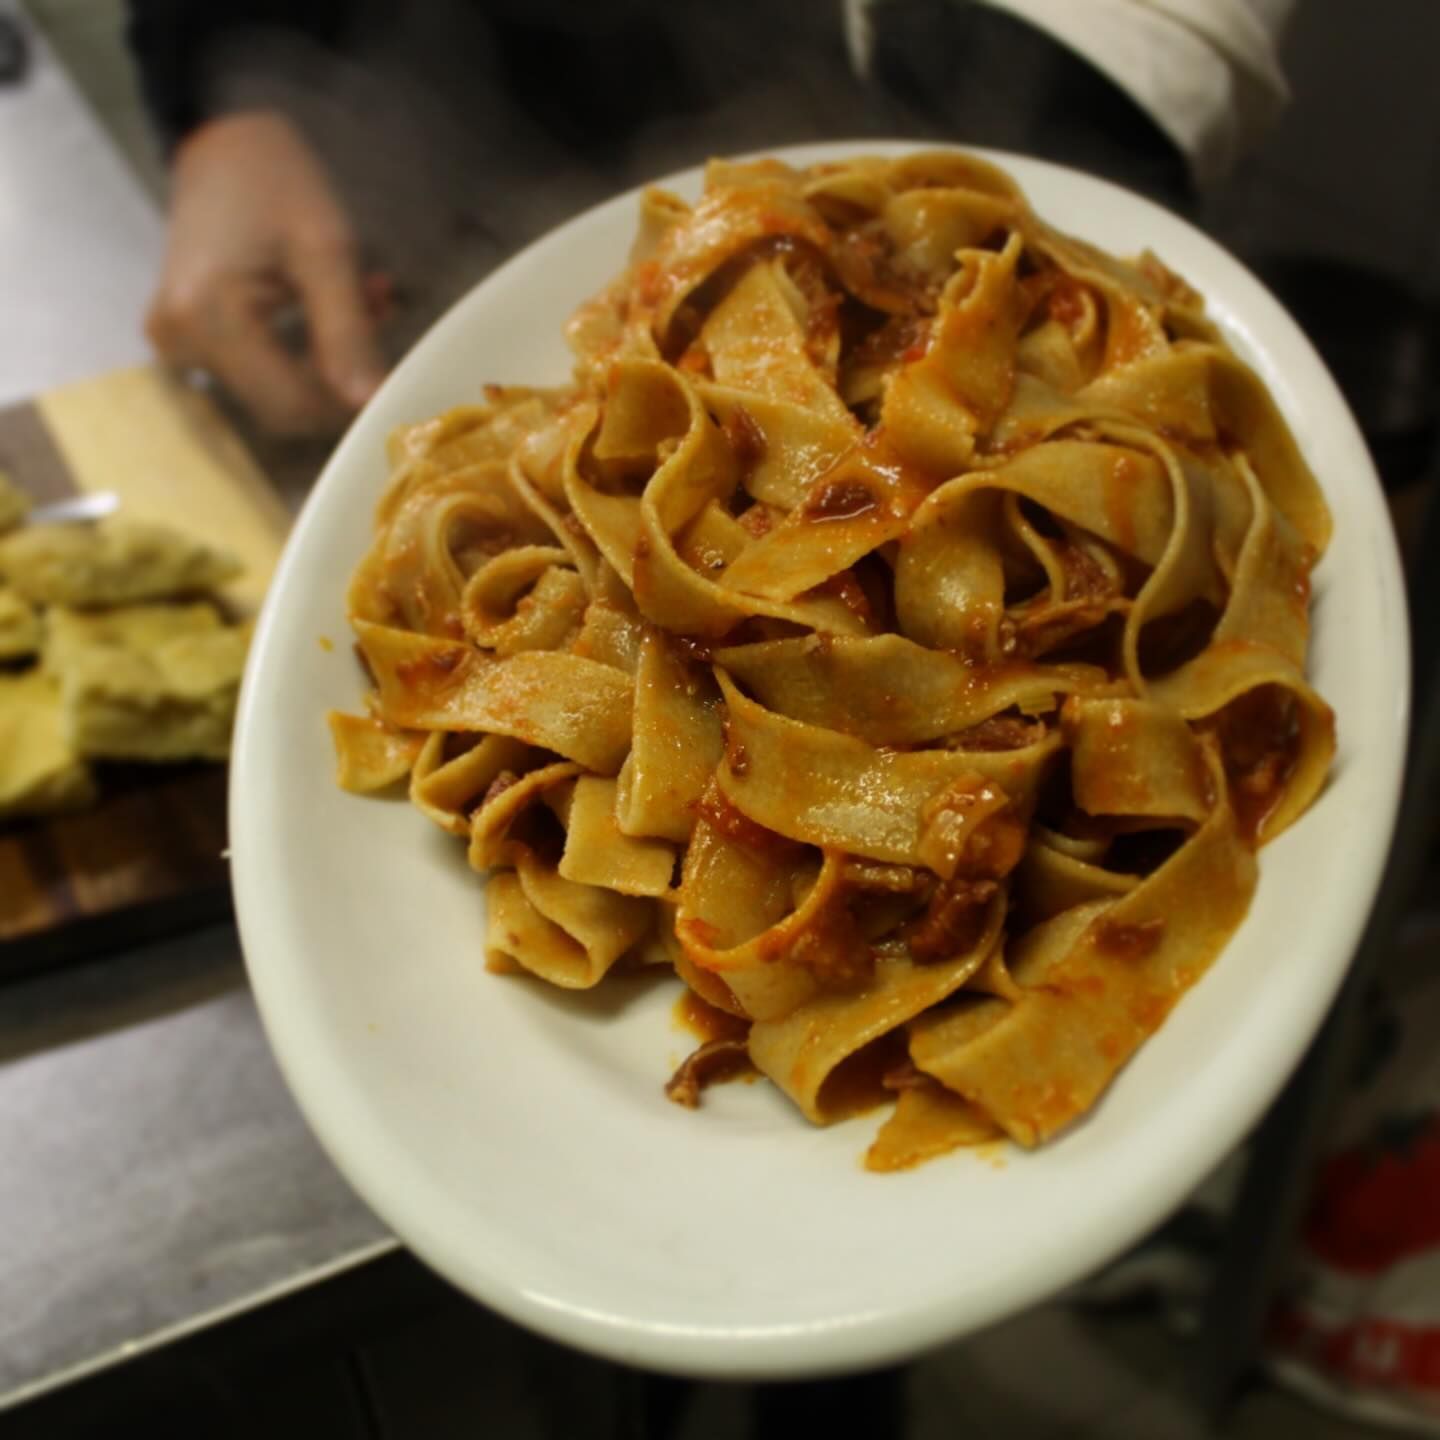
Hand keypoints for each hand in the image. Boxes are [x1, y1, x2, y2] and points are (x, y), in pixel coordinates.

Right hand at [147, 112, 387, 434]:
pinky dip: (302, 355)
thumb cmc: (275, 182)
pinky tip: (328, 314)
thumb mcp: (325, 251)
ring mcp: (175, 344)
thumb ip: (347, 332)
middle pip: (281, 406)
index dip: (347, 403)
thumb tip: (370, 403)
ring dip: (328, 365)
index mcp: (206, 315)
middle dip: (339, 380)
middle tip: (379, 320)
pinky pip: (256, 373)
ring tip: (363, 306)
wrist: (224, 145)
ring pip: (274, 391)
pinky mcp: (185, 341)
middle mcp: (178, 340)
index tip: (393, 376)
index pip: (290, 403)